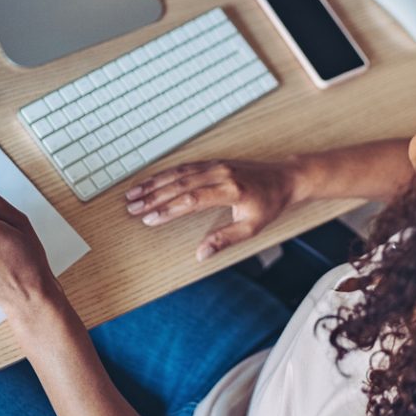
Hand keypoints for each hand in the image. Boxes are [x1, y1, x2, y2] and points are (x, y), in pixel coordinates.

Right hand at [124, 159, 298, 260]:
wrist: (285, 178)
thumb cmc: (270, 204)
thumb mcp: (252, 227)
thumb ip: (225, 239)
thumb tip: (200, 254)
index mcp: (231, 190)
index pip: (193, 200)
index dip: (169, 210)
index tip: (150, 219)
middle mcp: (221, 173)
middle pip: (180, 184)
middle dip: (153, 196)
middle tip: (131, 207)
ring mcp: (216, 165)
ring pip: (179, 172)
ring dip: (154, 182)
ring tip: (133, 193)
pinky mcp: (214, 161)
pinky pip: (186, 166)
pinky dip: (166, 173)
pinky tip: (151, 181)